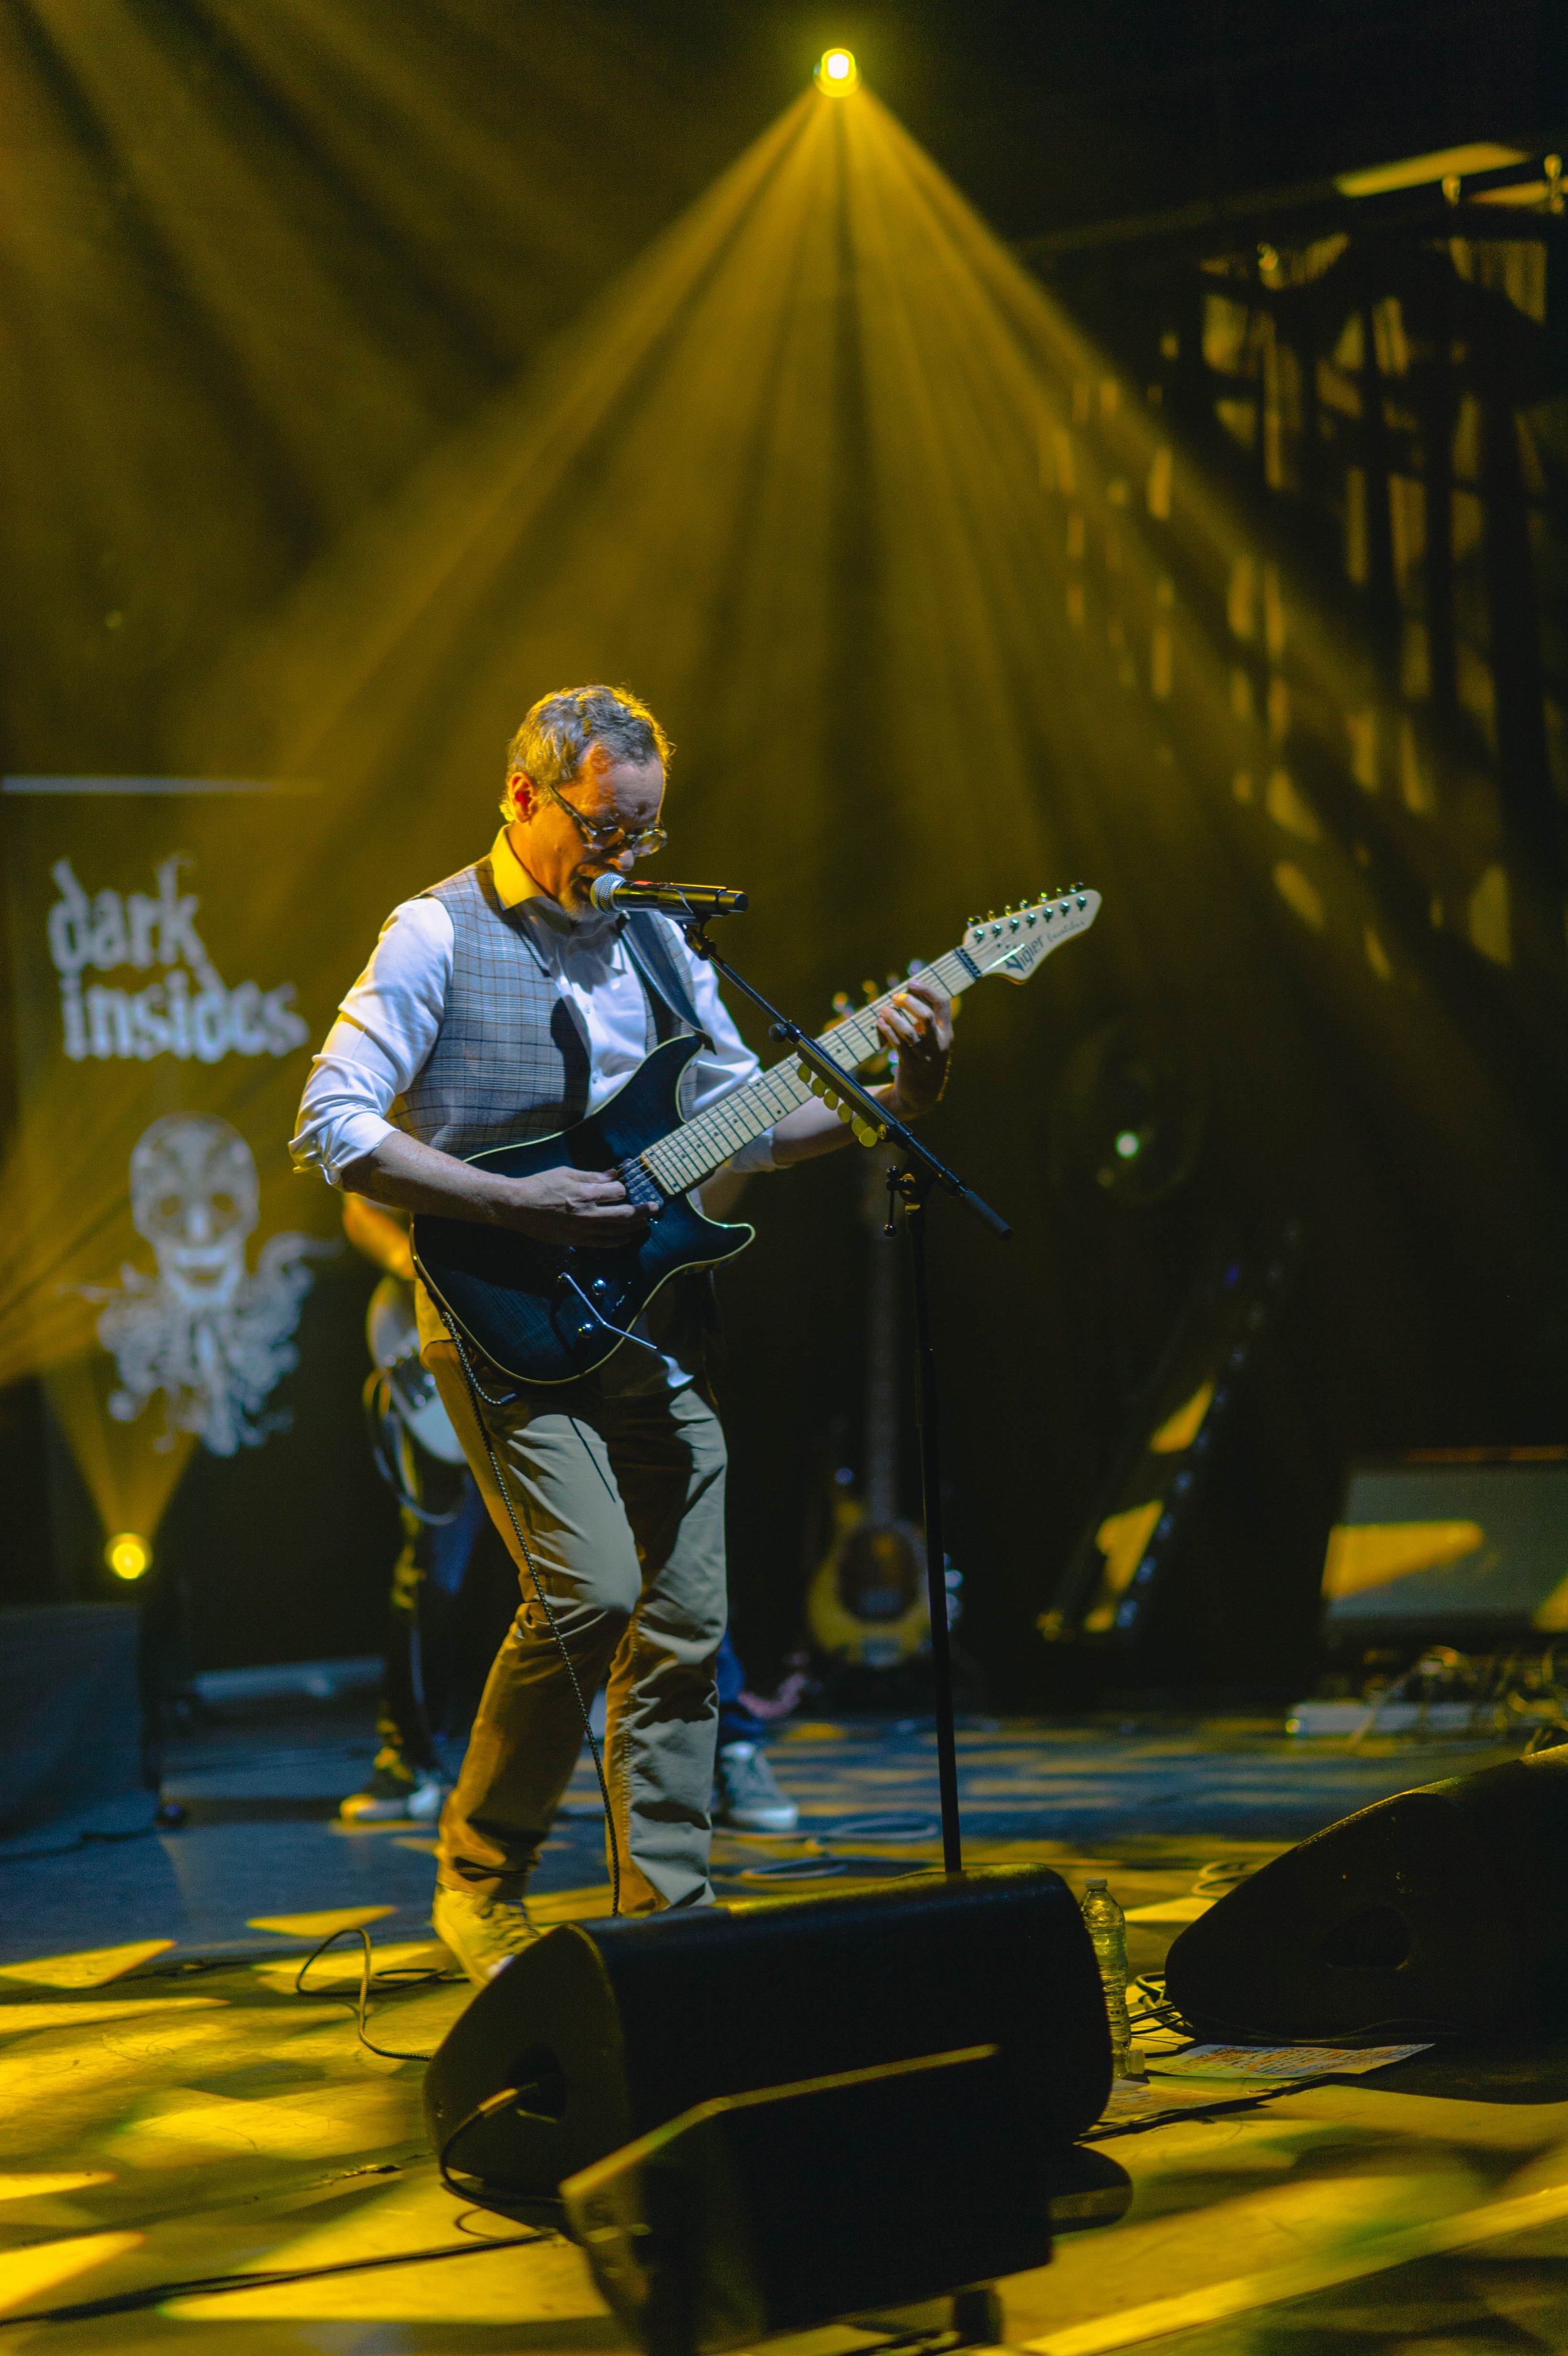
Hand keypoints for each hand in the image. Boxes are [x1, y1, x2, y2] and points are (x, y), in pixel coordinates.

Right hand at [498, 1165, 652, 1247]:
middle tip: (655, 1208)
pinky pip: (603, 1243)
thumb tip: (613, 1173)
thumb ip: (592, 1175)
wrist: (518, 1207)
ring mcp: (582, 1229)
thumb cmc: (540, 1185)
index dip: (623, 1189)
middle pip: (624, 1215)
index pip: (618, 1192)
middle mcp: (587, 1213)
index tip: (622, 1188)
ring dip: (635, 1227)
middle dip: (643, 1211)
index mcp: (586, 1192)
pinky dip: (618, 1241)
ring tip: (646, 1223)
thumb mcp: (566, 1173)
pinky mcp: (576, 1241)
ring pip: (617, 1231)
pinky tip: (627, 1237)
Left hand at [877, 973, 952, 1117]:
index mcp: (946, 1032)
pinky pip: (897, 1045)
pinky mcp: (910, 1065)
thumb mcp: (933, 1041)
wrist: (922, 1095)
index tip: (910, 982)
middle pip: (926, 1016)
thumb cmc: (924, 1060)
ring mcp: (924, 1055)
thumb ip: (925, 1021)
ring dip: (893, 1018)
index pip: (942, 1003)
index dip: (926, 989)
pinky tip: (880, 1023)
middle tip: (895, 997)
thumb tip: (905, 994)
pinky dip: (887, 1031)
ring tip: (883, 1010)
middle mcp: (938, 1043)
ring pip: (908, 1032)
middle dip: (908, 1002)